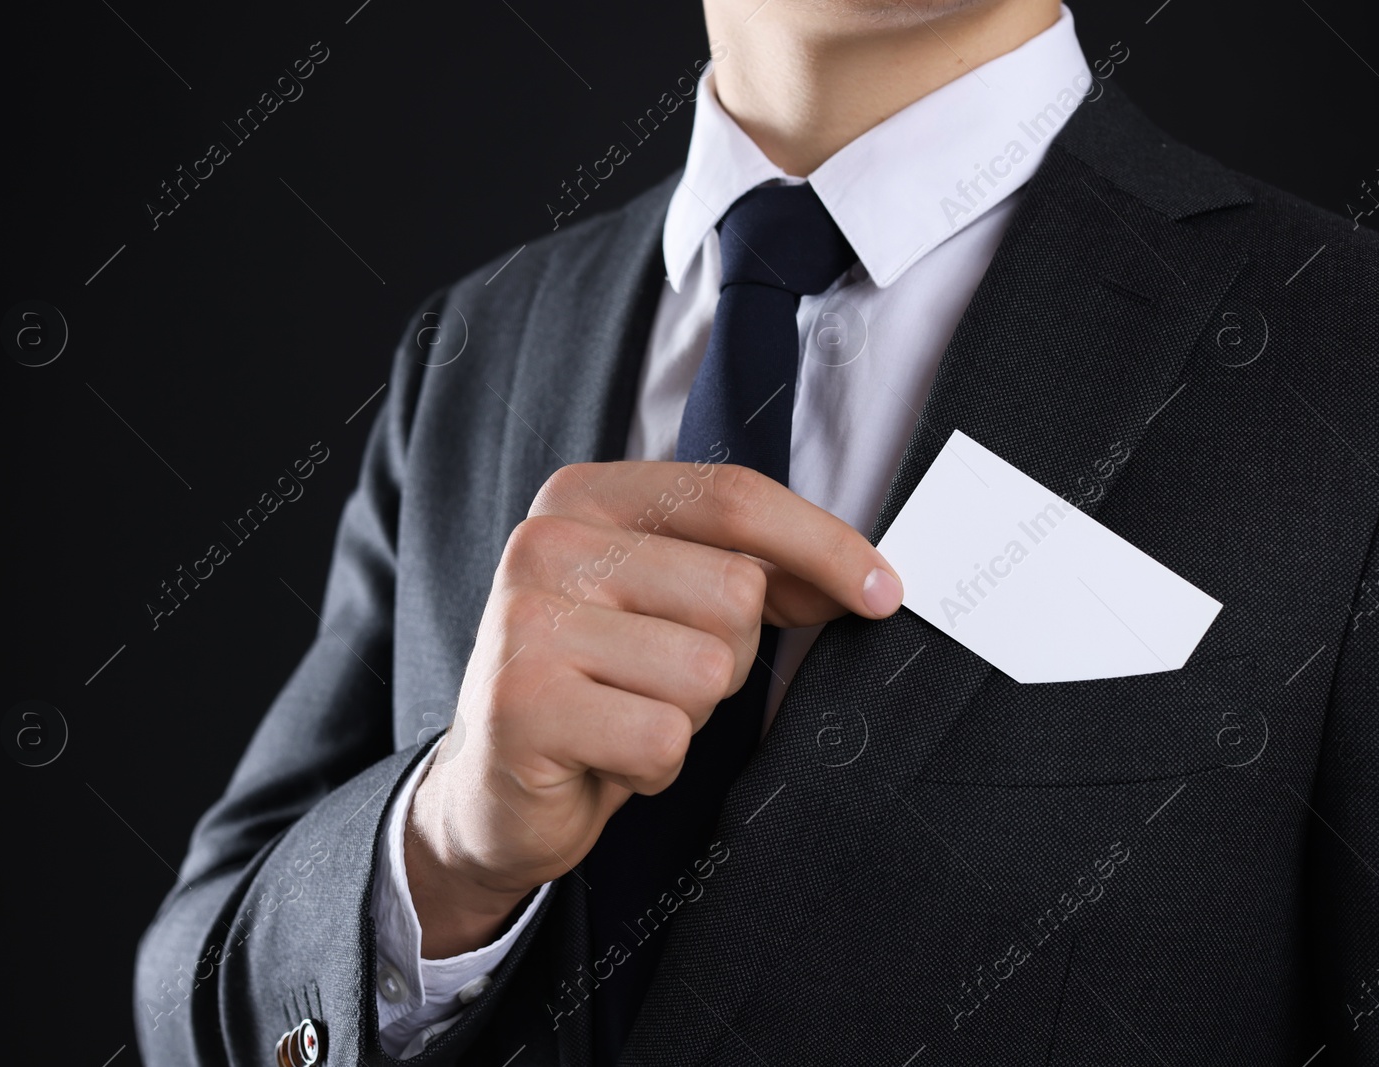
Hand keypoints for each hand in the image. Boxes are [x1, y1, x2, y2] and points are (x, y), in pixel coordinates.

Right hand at [404, 460, 902, 957]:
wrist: (493, 790)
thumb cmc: (599, 686)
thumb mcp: (671, 608)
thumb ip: (753, 576)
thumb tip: (867, 581)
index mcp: (584, 496)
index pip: (732, 497)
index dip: (823, 545)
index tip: (885, 592)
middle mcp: (545, 542)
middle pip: (732, 591)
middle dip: (727, 657)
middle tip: (658, 681)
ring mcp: (526, 619)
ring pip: (705, 670)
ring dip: (689, 716)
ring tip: (627, 716)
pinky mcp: (522, 703)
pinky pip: (664, 737)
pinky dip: (655, 766)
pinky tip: (605, 756)